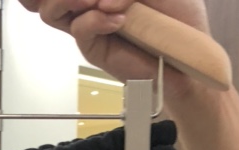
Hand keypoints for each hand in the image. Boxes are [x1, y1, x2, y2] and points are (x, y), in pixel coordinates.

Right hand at [18, 0, 210, 99]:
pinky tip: (118, 19)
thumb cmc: (178, 19)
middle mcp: (93, 2)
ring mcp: (90, 24)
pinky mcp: (93, 47)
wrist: (186, 54)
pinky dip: (95, 19)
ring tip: (93, 0)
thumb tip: (103, 0)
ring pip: (51, 11)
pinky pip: (79, 28)